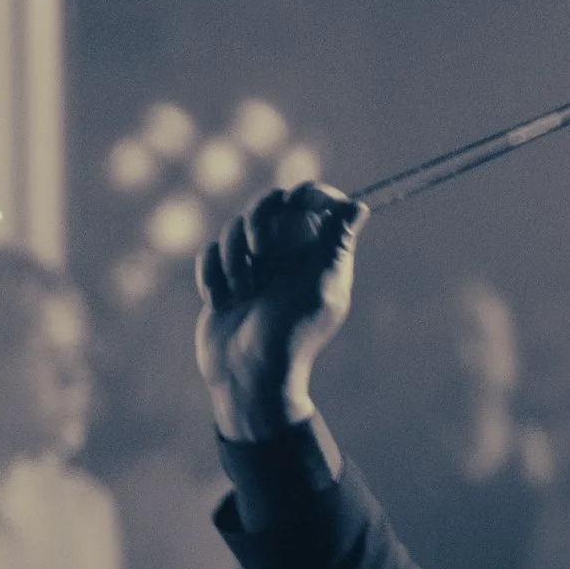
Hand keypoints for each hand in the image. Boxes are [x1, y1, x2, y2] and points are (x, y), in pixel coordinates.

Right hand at [195, 183, 365, 440]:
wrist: (248, 375)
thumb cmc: (291, 334)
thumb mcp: (320, 287)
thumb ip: (336, 244)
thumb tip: (360, 206)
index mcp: (316, 254)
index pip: (318, 204)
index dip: (311, 193)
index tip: (299, 200)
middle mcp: (286, 254)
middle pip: (270, 204)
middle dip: (259, 220)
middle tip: (260, 250)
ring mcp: (252, 265)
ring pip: (234, 226)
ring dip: (234, 259)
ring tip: (243, 293)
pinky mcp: (222, 277)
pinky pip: (209, 252)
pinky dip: (213, 275)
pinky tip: (221, 302)